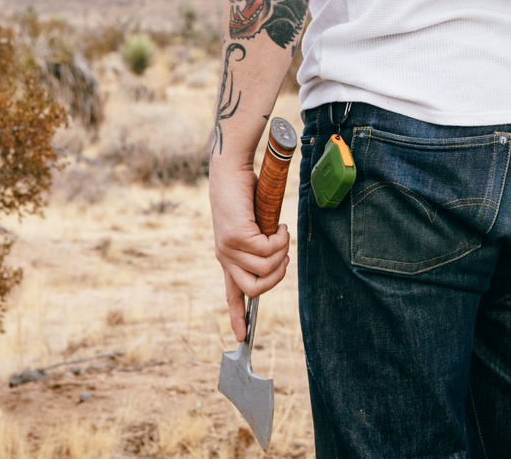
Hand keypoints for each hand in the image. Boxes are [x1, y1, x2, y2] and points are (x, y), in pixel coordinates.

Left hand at [210, 164, 290, 341]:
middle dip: (277, 278)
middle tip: (285, 256)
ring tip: (280, 233)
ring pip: (265, 268)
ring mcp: (228, 248)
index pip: (231, 294)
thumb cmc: (244, 195)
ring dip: (282, 252)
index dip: (237, 316)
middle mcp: (225, 256)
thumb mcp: (252, 227)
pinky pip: (269, 250)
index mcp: (228, 258)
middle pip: (254, 289)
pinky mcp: (236, 236)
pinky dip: (281, 239)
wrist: (230, 173)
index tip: (240, 337)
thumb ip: (259, 245)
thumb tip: (276, 260)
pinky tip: (278, 225)